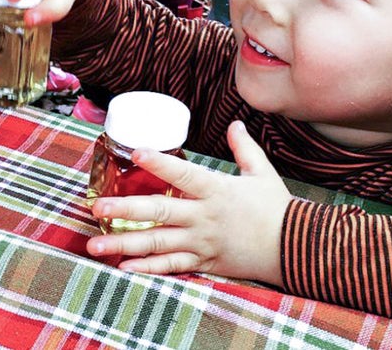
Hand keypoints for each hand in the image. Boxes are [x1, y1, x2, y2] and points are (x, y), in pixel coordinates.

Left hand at [86, 121, 290, 284]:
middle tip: (97, 207)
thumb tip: (234, 123)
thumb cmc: (277, 209)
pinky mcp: (204, 264)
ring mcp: (202, 243)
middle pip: (160, 212)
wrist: (296, 249)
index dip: (159, 164)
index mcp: (217, 190)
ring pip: (158, 243)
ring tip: (95, 244)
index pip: (183, 173)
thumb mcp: (262, 172)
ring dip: (124, 243)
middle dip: (126, 209)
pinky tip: (123, 266)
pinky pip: (172, 267)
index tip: (136, 153)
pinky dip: (148, 268)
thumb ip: (244, 147)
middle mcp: (204, 217)